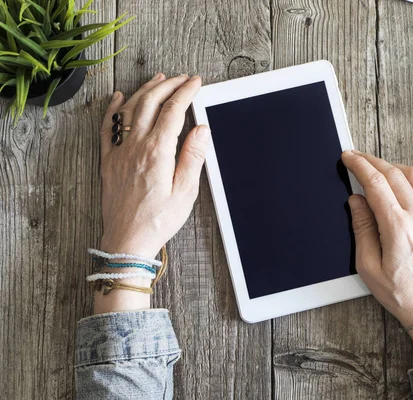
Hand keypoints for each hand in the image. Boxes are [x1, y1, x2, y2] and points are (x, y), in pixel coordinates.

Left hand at [94, 73, 209, 313]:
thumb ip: (193, 157)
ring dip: (145, 90)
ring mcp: (119, 151)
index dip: (186, 92)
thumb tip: (201, 129)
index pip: (173, 111)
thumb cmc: (158, 220)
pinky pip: (107, 127)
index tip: (196, 83)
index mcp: (157, 152)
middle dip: (168, 85)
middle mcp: (135, 146)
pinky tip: (118, 98)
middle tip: (182, 79)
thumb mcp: (185, 192)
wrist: (126, 240)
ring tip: (158, 79)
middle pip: (151, 102)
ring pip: (130, 109)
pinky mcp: (109, 161)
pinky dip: (113, 108)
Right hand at [342, 150, 412, 365]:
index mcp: (397, 227)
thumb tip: (356, 201)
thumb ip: (362, 229)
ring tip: (378, 170)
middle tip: (357, 157)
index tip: (348, 157)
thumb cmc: (400, 293)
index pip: (375, 182)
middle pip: (393, 173)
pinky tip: (404, 185)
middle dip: (371, 160)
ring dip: (393, 167)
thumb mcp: (368, 266)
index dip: (359, 165)